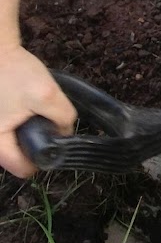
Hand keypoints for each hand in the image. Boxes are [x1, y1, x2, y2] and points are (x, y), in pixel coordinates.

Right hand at [0, 43, 75, 177]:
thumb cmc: (15, 73)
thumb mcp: (46, 95)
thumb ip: (62, 117)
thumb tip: (65, 132)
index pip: (25, 169)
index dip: (45, 157)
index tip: (55, 138)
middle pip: (21, 155)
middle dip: (38, 140)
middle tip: (46, 119)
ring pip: (18, 141)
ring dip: (31, 130)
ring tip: (35, 110)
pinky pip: (12, 129)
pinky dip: (23, 121)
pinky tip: (27, 106)